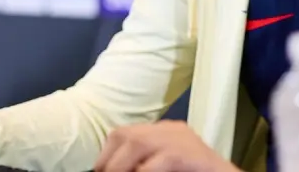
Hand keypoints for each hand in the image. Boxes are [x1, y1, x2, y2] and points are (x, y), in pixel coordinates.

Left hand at [94, 120, 238, 171]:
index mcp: (166, 133)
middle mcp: (173, 130)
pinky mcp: (192, 155)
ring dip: (120, 167)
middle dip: (110, 161)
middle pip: (126, 135)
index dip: (106, 156)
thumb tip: (110, 169)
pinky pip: (159, 161)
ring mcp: (184, 140)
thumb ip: (144, 166)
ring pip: (138, 143)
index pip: (124, 134)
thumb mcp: (164, 168)